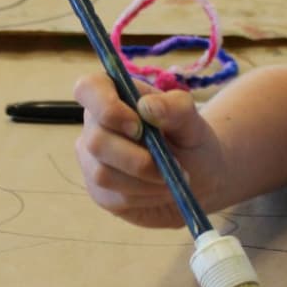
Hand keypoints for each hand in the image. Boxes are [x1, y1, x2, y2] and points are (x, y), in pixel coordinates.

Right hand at [73, 73, 226, 227]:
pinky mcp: (99, 191)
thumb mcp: (192, 121)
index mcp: (113, 95)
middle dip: (139, 159)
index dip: (106, 107)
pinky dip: (146, 196)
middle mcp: (95, 126)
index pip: (88, 88)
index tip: (138, 126)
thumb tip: (146, 106)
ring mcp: (92, 160)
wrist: (198, 177)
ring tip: (172, 179)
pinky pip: (114, 197)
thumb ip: (175, 108)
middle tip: (174, 164)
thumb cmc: (189, 140)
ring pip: (103, 174)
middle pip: (96, 141)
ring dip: (146, 181)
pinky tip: (161, 190)